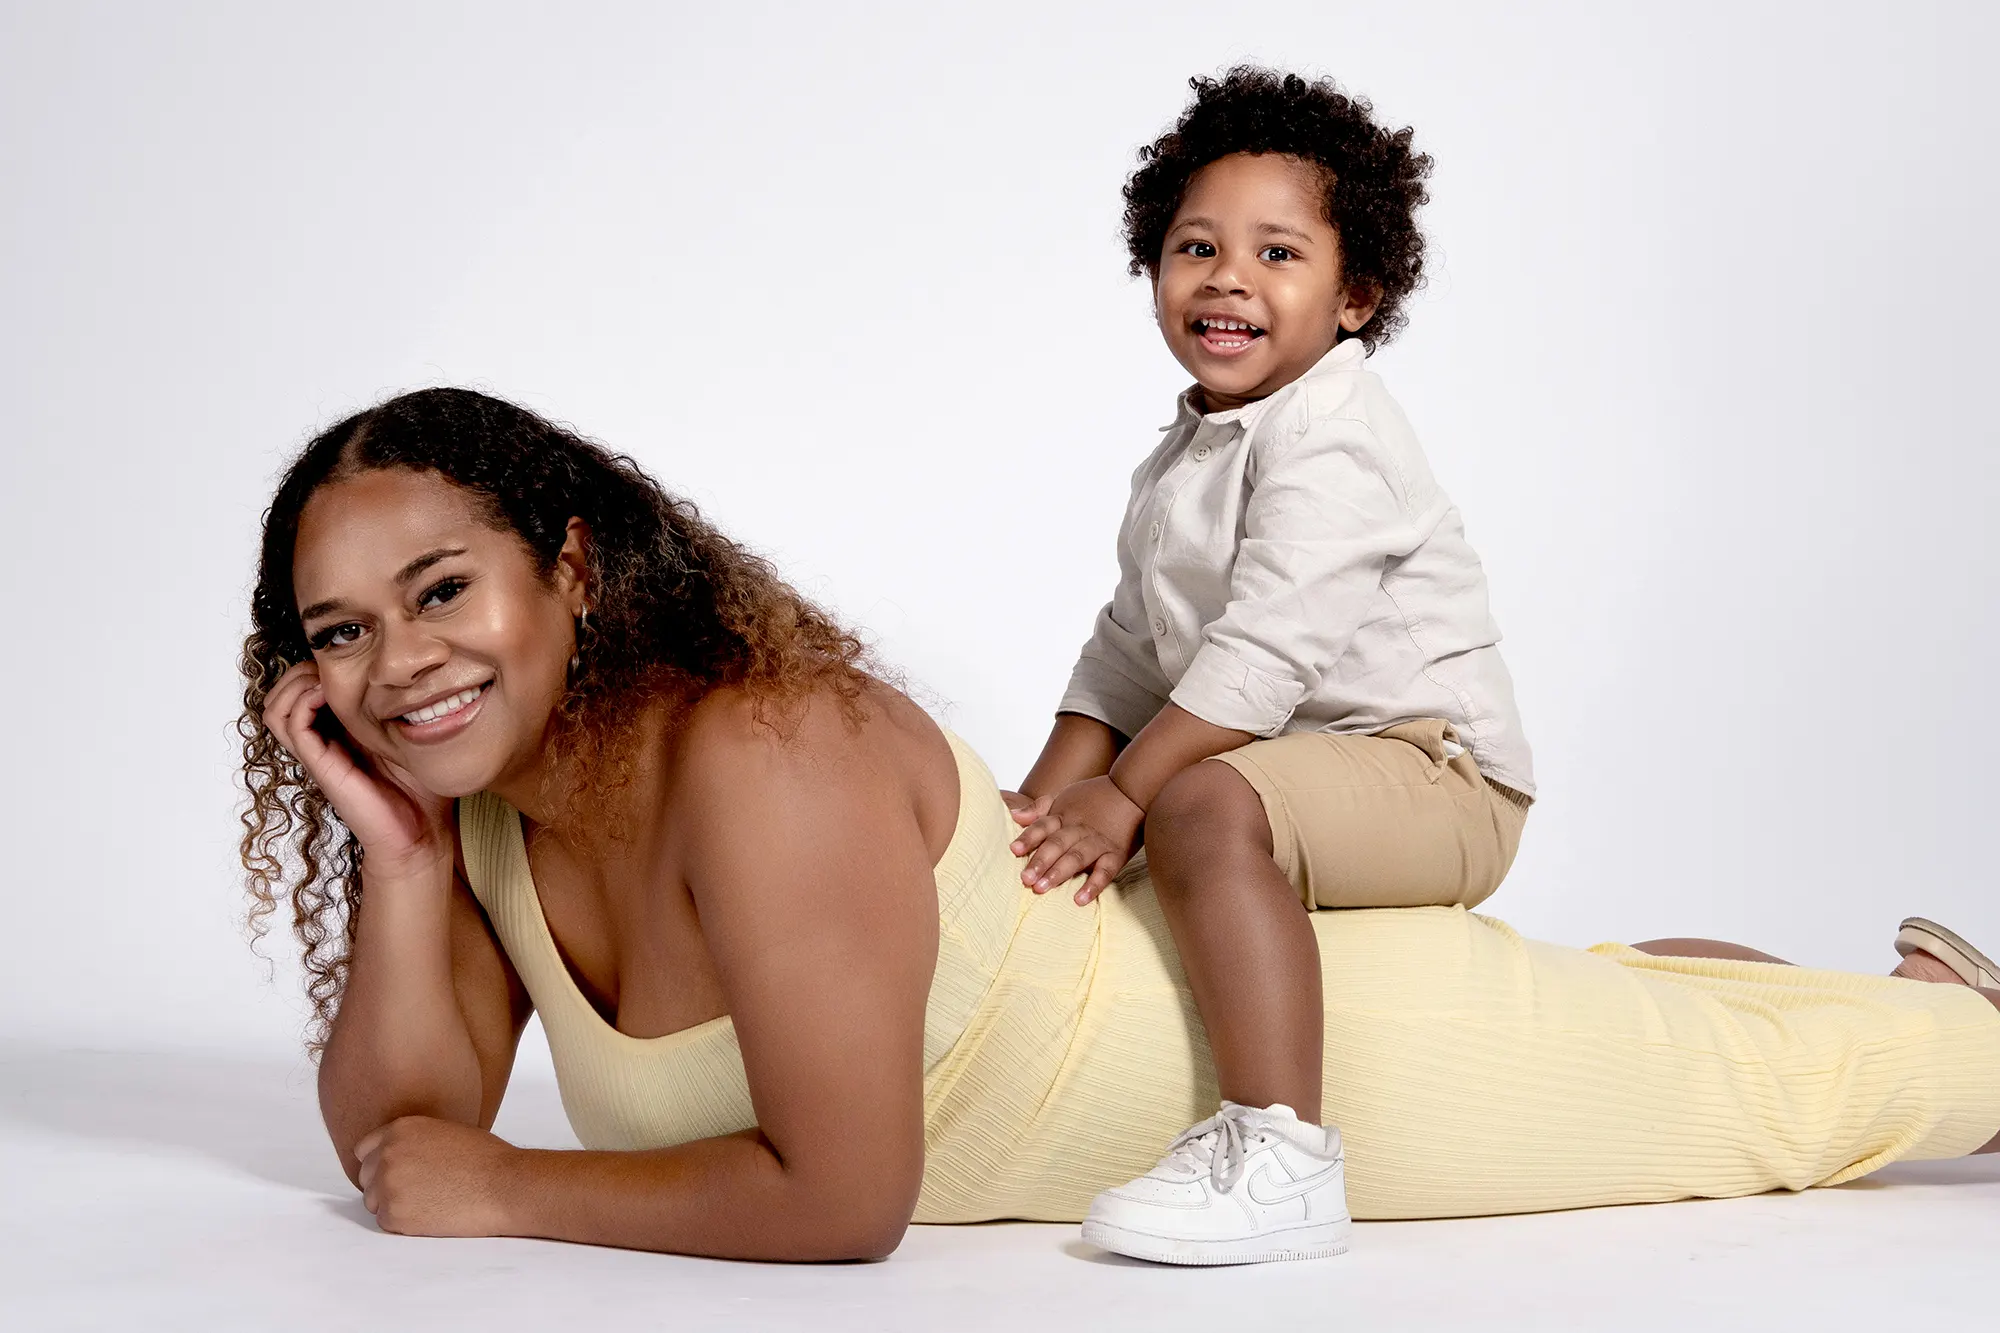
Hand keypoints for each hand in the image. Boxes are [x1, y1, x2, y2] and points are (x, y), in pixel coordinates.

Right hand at [262, 661, 453, 876]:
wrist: (422, 833)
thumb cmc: (422, 787)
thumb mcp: (412, 734)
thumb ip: (404, 707)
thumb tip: (414, 671)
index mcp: (339, 730)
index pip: (301, 688)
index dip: (313, 667)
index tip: (345, 660)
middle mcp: (323, 740)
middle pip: (280, 695)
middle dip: (298, 670)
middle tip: (330, 668)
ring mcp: (319, 753)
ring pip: (275, 709)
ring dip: (294, 684)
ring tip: (324, 681)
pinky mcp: (322, 766)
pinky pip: (292, 726)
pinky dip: (302, 702)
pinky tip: (328, 697)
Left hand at [354, 1115, 517, 1236]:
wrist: (504, 1185)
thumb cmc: (486, 1159)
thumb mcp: (445, 1131)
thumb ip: (413, 1140)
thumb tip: (399, 1155)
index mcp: (400, 1129)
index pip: (365, 1150)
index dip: (380, 1163)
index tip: (396, 1172)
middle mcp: (388, 1154)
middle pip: (366, 1178)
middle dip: (385, 1186)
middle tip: (418, 1192)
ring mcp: (388, 1185)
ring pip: (374, 1202)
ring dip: (394, 1205)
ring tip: (428, 1203)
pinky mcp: (395, 1215)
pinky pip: (387, 1223)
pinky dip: (405, 1224)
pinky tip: (432, 1215)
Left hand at [1009, 776, 1142, 905]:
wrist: (1133, 790)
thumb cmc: (1094, 796)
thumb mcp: (1064, 795)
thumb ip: (1039, 807)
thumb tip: (1014, 816)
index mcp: (1064, 816)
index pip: (1043, 827)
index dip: (1029, 838)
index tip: (1014, 851)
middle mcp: (1079, 829)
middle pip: (1057, 844)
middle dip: (1040, 861)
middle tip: (1025, 879)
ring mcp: (1098, 842)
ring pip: (1077, 857)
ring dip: (1060, 872)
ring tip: (1043, 888)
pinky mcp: (1116, 854)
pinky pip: (1105, 871)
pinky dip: (1094, 885)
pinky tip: (1080, 899)